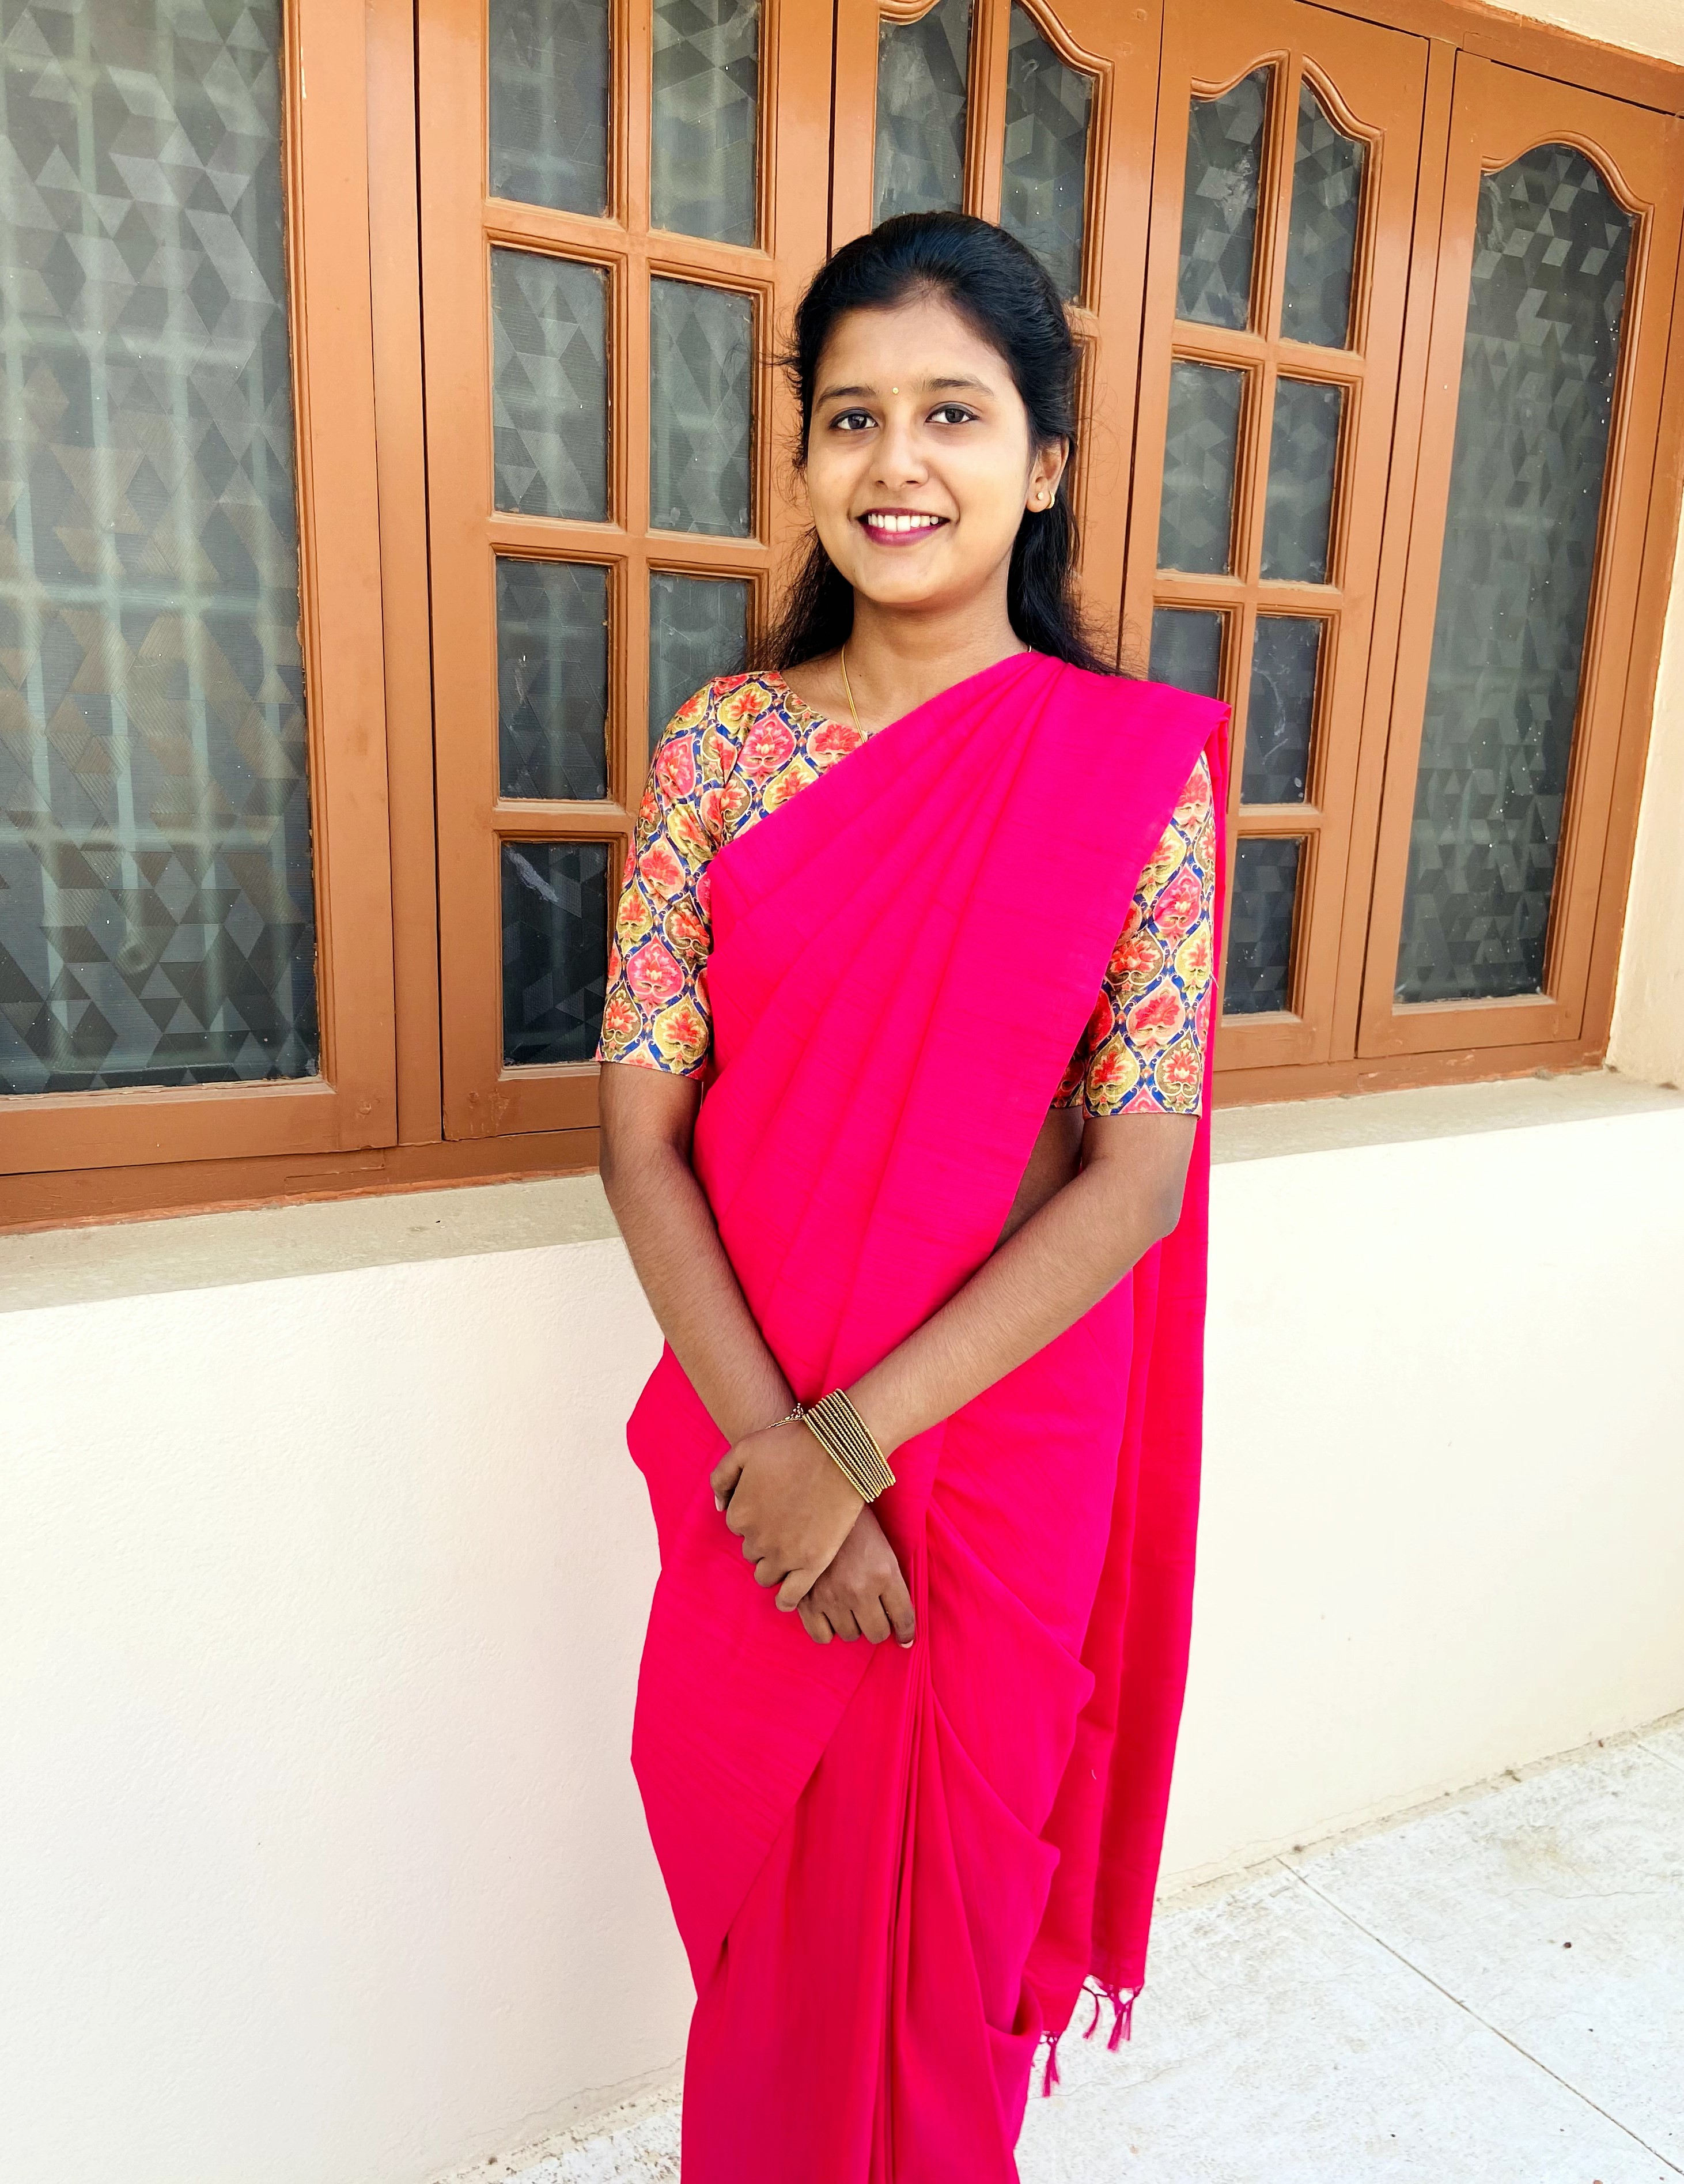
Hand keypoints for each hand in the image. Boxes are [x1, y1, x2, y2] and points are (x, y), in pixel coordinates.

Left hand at [709, 1417, 865, 1611]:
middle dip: (764, 1540)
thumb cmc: (792, 1444)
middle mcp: (757, 1539)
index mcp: (739, 1514)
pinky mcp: (812, 1564)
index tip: (773, 1508)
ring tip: (791, 1551)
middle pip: (752, 1551)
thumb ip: (721, 1478)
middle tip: (785, 1525)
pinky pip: (790, 1596)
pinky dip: (786, 1599)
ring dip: (774, 1565)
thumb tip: (718, 1507)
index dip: (756, 1517)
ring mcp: (785, 1555)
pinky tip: (788, 1597)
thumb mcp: (744, 1449)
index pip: (738, 1527)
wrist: (839, 1450)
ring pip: (766, 1574)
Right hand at [796, 1507, 915, 1648]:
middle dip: (877, 1626)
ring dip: (852, 1624)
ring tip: (848, 1606)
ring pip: (849, 1635)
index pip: (903, 1618)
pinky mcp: (805, 1599)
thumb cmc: (856, 1524)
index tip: (905, 1639)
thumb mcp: (884, 1549)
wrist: (817, 1502)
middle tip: (872, 1613)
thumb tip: (898, 1620)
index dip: (906, 1632)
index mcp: (884, 1574)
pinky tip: (829, 1615)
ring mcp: (830, 1596)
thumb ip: (894, 1583)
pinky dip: (827, 1630)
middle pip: (876, 1633)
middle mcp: (859, 1589)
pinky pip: (821, 1635)